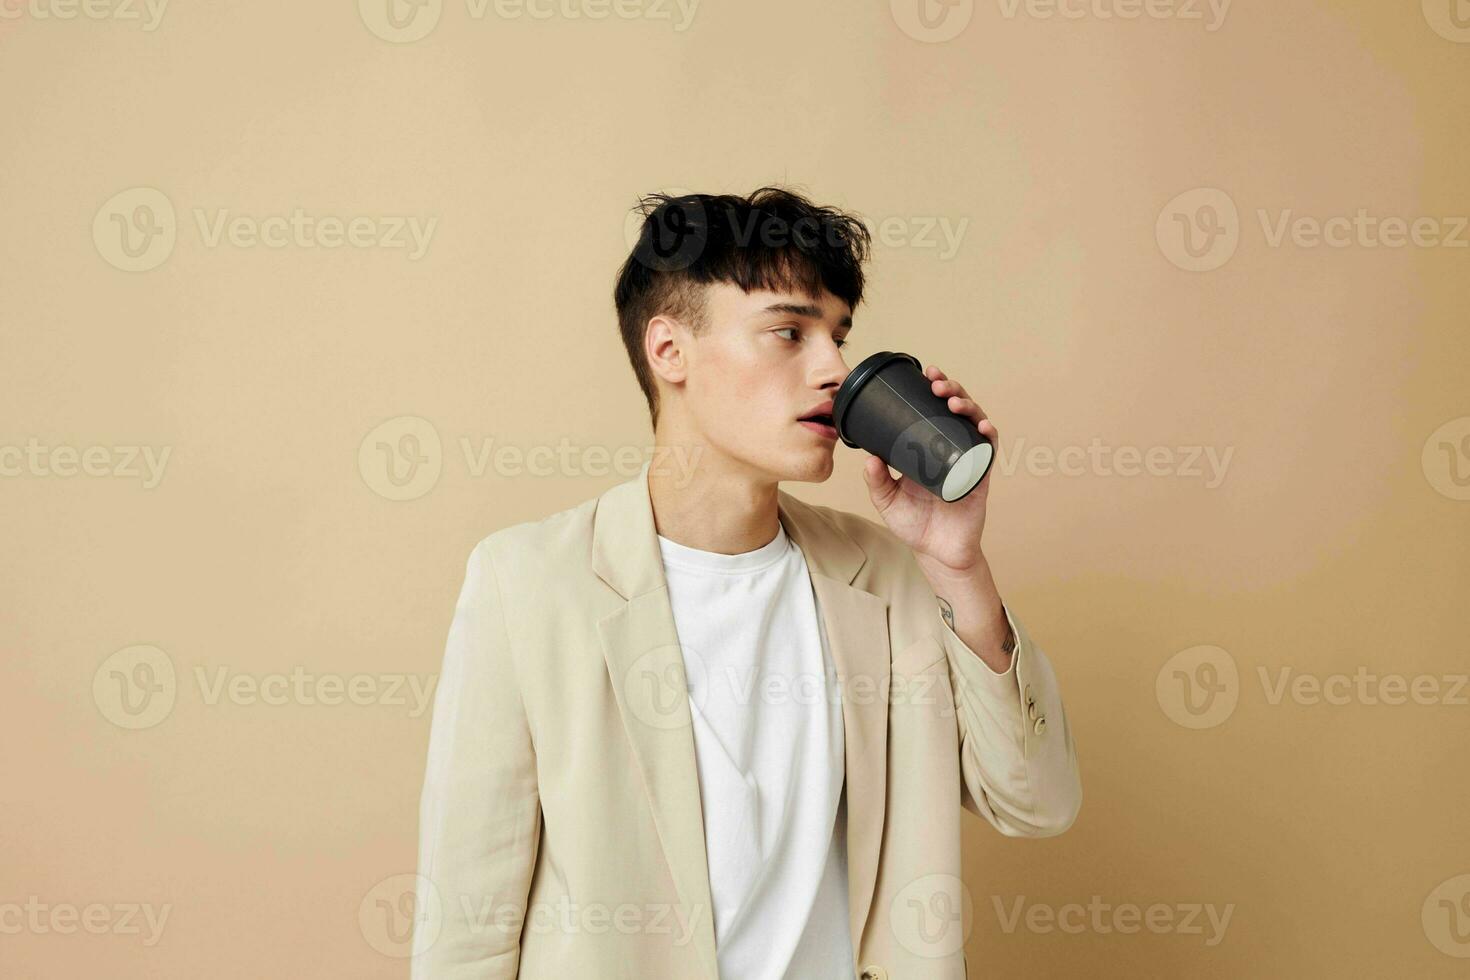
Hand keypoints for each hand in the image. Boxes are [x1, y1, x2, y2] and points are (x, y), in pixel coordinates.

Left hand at [860, 364, 997, 574]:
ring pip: (974, 422)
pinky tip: (982, 425)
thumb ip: (876, 480)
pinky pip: (988, 450)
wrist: (936, 552)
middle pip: (956, 409)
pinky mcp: (980, 475)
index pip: (933, 409)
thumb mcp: (887, 500)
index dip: (933, 389)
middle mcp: (950, 448)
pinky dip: (988, 435)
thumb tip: (867, 457)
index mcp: (928, 447)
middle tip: (937, 384)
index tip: (926, 374)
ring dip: (968, 406)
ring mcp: (967, 459)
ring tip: (952, 400)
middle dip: (950, 389)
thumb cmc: (913, 525)